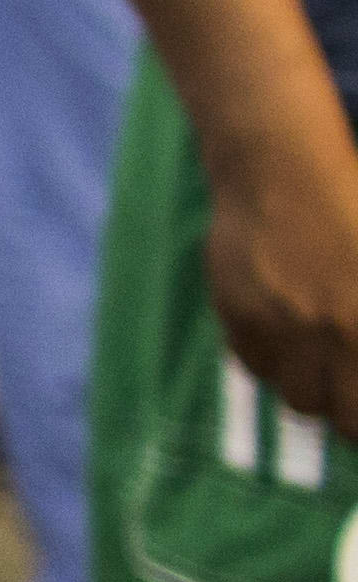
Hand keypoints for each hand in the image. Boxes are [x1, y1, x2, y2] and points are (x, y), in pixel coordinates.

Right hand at [205, 127, 357, 425]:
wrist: (278, 166)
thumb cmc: (350, 206)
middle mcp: (327, 336)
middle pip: (334, 416)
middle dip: (348, 414)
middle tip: (353, 394)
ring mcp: (277, 328)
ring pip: (293, 396)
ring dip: (310, 387)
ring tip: (322, 359)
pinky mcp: (235, 315)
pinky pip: (254, 363)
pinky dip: (272, 359)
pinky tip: (285, 331)